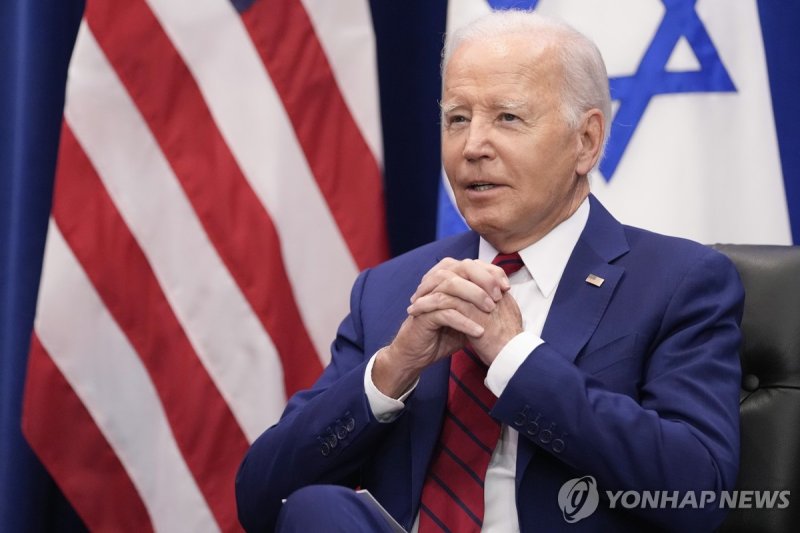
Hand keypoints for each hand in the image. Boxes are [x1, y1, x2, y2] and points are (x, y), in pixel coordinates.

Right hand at [373, 258, 513, 396]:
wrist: (417, 354)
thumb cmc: (443, 334)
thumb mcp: (468, 316)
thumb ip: (481, 304)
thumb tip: (506, 295)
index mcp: (448, 279)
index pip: (471, 264)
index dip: (490, 272)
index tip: (506, 287)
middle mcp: (436, 283)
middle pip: (462, 268)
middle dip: (484, 280)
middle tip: (499, 297)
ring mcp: (428, 297)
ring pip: (452, 286)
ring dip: (474, 296)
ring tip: (490, 311)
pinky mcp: (422, 315)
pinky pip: (444, 312)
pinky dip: (463, 321)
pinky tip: (478, 331)